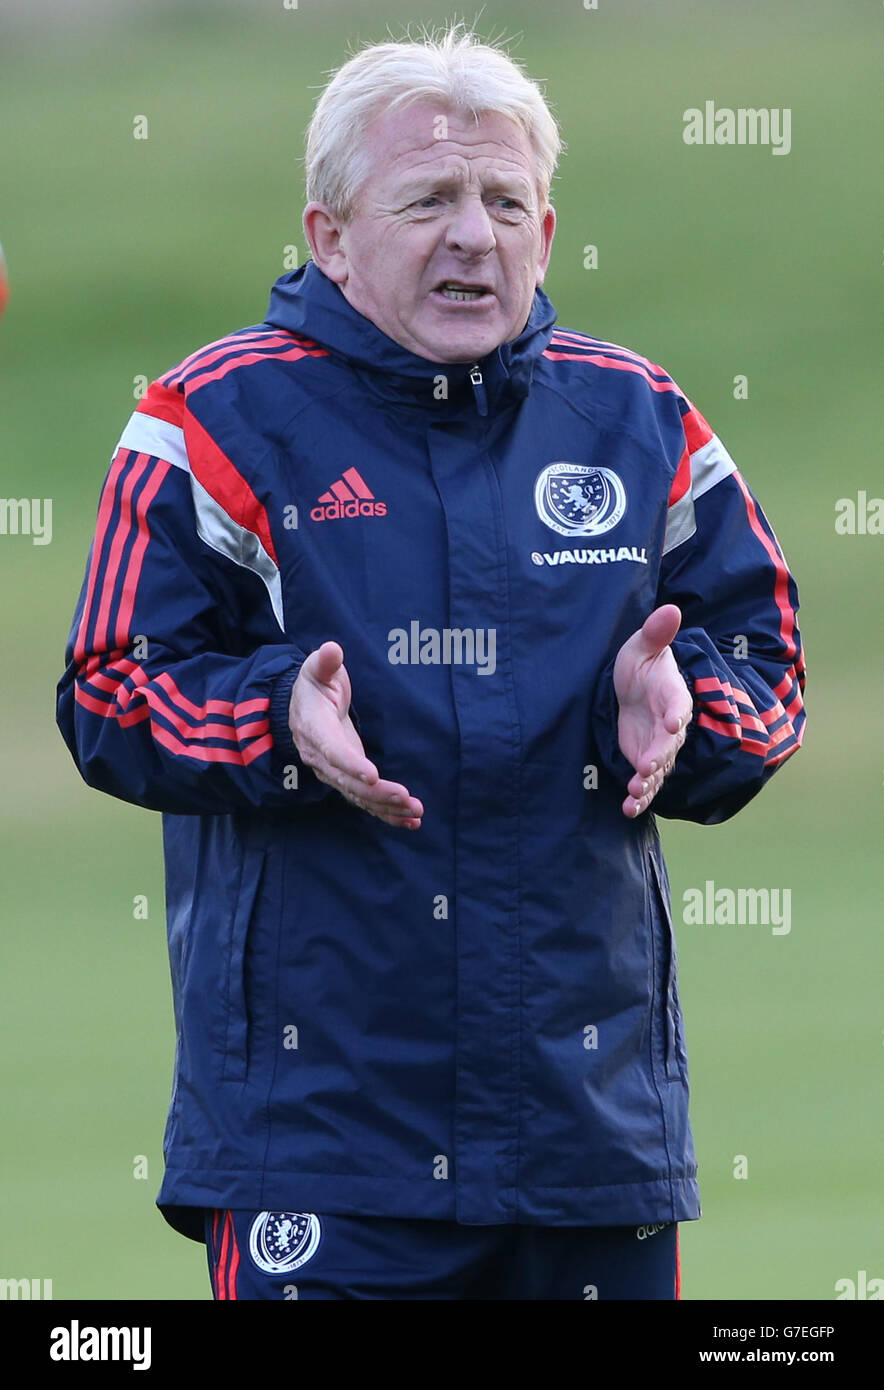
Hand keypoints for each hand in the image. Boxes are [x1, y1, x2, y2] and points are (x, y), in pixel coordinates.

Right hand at [288, 641, 422, 828]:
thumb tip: (331, 650)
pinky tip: (410, 821)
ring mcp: (334, 772)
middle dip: (377, 793)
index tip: (372, 774)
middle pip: (348, 781)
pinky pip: (365, 800)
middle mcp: (321, 757)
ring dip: (386, 807)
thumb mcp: (315, 669)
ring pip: (358, 796)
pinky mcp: (347, 778)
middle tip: (406, 798)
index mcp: (314, 729)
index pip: (332, 750)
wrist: (299, 708)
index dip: (351, 763)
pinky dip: (386, 813)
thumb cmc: (313, 685)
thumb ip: (323, 662)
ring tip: (415, 813)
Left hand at [612, 604, 691, 817]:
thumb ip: (655, 633)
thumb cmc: (640, 664)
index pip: (679, 704)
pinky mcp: (643, 760)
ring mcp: (658, 746)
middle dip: (659, 756)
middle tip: (647, 768)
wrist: (633, 688)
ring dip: (648, 783)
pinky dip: (638, 798)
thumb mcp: (642, 646)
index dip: (677, 714)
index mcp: (673, 695)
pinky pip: (645, 782)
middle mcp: (670, 725)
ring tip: (635, 794)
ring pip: (658, 768)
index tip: (673, 722)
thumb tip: (670, 608)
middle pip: (669, 744)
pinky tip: (628, 810)